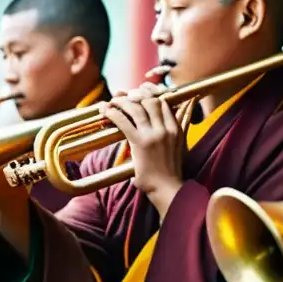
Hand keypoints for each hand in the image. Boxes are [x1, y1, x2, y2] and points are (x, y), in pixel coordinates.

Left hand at [102, 83, 183, 205]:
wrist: (167, 188)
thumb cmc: (170, 172)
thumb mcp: (177, 147)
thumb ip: (172, 132)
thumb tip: (166, 122)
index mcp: (176, 128)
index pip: (163, 102)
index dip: (148, 94)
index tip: (137, 93)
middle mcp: (166, 128)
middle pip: (150, 100)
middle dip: (134, 95)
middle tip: (122, 96)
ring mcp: (154, 134)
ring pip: (136, 107)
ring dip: (121, 102)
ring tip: (111, 102)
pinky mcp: (140, 142)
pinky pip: (123, 121)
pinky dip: (112, 113)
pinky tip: (104, 111)